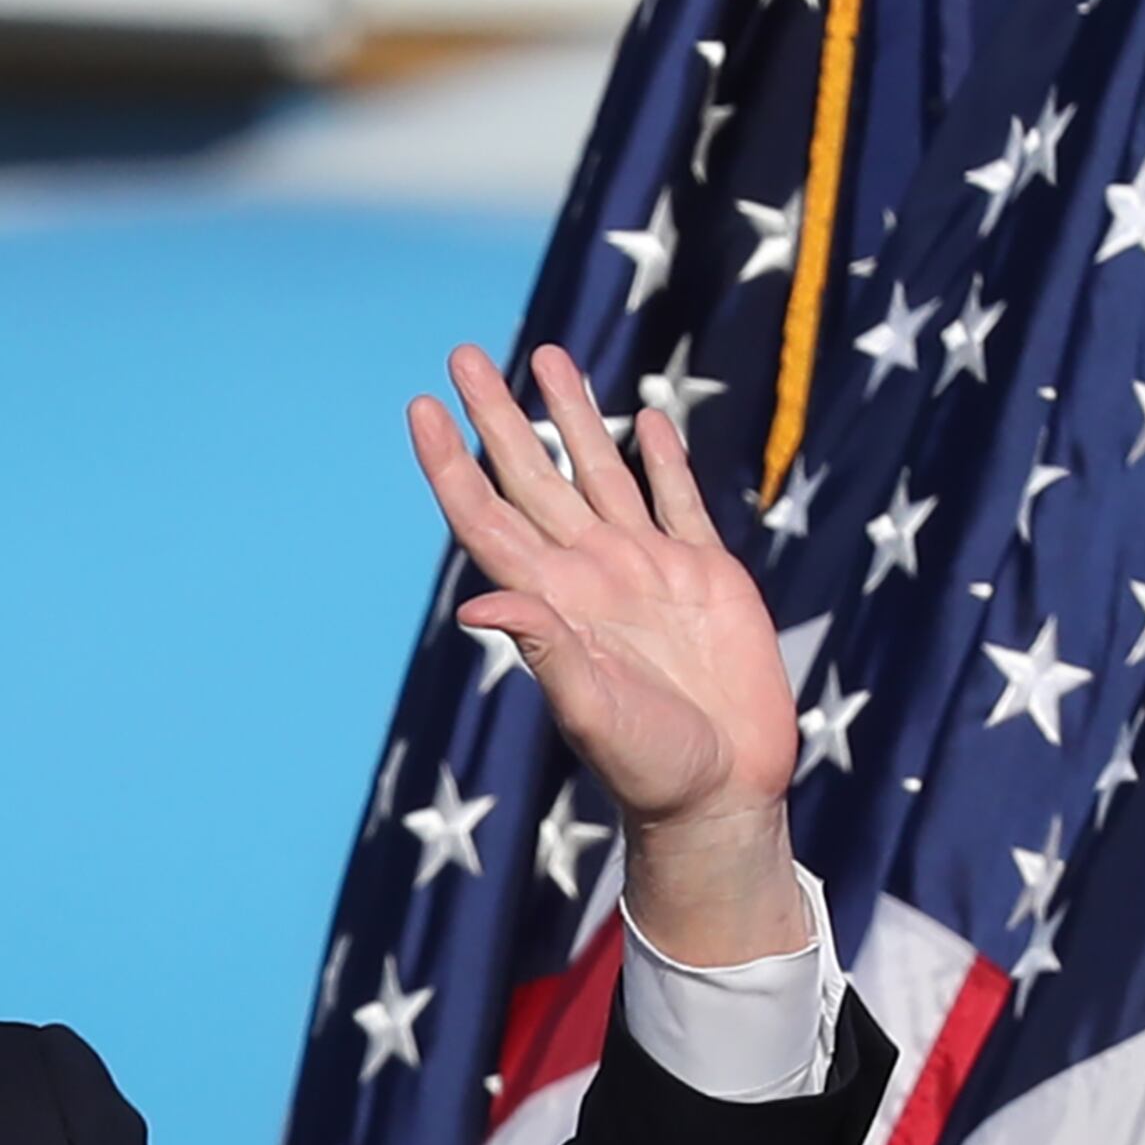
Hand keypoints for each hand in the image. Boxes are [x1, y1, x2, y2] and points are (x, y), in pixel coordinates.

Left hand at [407, 342, 807, 964]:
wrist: (722, 790)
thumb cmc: (649, 765)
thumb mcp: (589, 709)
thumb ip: (542, 649)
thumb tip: (475, 600)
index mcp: (552, 600)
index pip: (486, 514)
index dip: (453, 463)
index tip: (422, 408)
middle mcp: (589, 573)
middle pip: (532, 474)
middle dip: (498, 414)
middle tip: (463, 354)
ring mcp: (646, 568)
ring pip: (599, 470)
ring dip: (571, 415)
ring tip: (546, 356)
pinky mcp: (705, 574)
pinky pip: (677, 500)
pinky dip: (661, 458)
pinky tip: (646, 420)